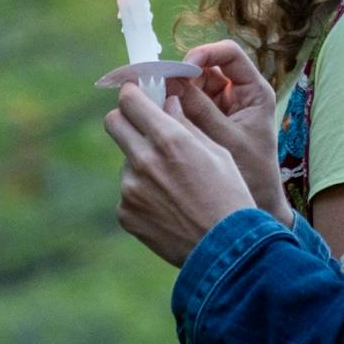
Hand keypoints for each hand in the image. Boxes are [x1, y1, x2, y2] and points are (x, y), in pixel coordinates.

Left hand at [105, 83, 256, 265]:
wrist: (225, 249)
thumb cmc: (230, 196)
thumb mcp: (217, 152)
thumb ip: (186, 124)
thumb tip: (167, 102)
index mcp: (170, 139)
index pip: (131, 101)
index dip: (133, 94)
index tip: (137, 95)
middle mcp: (144, 160)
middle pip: (114, 123)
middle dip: (126, 119)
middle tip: (142, 126)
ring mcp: (131, 189)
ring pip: (127, 161)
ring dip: (141, 163)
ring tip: (173, 185)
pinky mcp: (125, 213)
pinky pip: (128, 192)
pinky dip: (143, 194)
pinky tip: (169, 207)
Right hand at [175, 40, 290, 224]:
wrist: (251, 209)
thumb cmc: (252, 175)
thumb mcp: (226, 140)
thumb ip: (200, 111)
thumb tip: (170, 83)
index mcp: (253, 92)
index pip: (228, 54)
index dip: (204, 53)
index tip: (183, 68)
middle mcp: (237, 94)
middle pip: (204, 68)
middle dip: (181, 75)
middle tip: (158, 88)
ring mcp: (220, 107)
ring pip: (190, 86)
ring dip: (172, 92)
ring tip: (156, 105)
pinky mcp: (205, 122)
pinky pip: (184, 106)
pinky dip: (171, 109)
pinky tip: (158, 119)